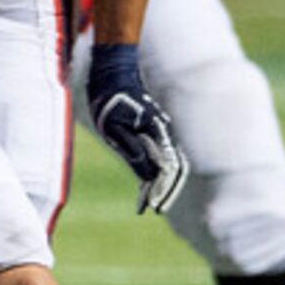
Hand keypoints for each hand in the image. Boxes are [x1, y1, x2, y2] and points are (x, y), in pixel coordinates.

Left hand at [85, 43, 188, 213]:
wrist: (112, 75)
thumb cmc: (110, 99)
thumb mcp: (115, 128)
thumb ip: (133, 150)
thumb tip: (148, 175)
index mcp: (158, 133)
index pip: (167, 169)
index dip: (161, 189)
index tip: (154, 206)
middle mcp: (165, 134)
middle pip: (173, 170)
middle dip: (165, 191)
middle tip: (155, 209)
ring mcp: (160, 133)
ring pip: (168, 165)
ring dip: (160, 184)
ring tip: (148, 203)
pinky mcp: (152, 133)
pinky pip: (159, 157)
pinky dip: (154, 173)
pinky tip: (145, 185)